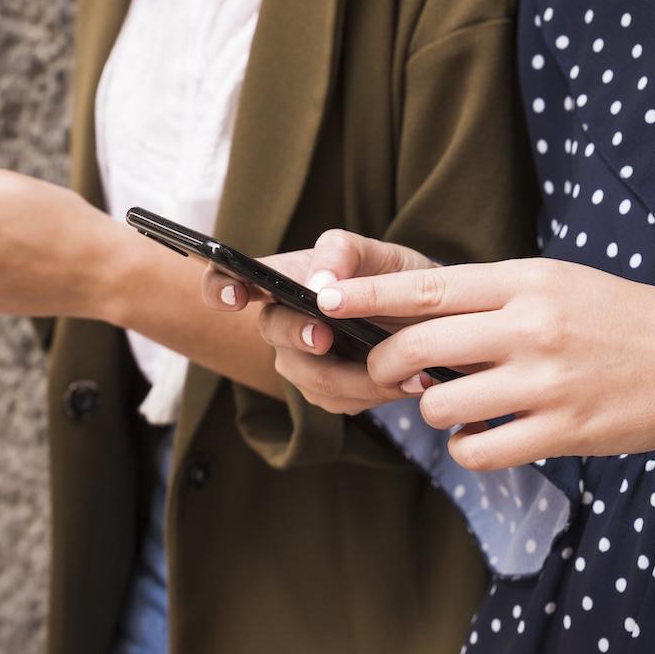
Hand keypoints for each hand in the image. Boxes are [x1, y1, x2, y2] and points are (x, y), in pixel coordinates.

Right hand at [202, 230, 438, 414]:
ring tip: (403, 369)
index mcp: (284, 278)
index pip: (230, 278)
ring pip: (307, 376)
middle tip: (323, 337)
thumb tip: (320, 285)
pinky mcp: (325, 392)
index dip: (220, 287)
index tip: (233, 296)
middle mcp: (284, 320)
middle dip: (297, 336)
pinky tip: (405, 382)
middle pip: (272, 330)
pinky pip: (336, 401)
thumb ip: (343, 253)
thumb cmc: (397, 278)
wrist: (433, 321)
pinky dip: (372, 394)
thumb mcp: (379, 252)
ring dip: (352, 376)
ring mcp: (301, 359)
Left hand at [317, 257, 654, 468]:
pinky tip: (477, 438)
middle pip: (417, 349)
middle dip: (384, 366)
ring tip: (450, 406)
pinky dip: (464, 449)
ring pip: (439, 406)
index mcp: (524, 282)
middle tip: (384, 373)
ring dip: (428, 412)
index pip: (425, 288)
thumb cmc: (618, 316)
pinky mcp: (563, 433)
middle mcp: (529, 328)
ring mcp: (545, 383)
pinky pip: (478, 451)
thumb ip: (489, 297)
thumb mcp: (555, 282)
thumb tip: (416, 316)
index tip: (323, 298)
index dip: (366, 296)